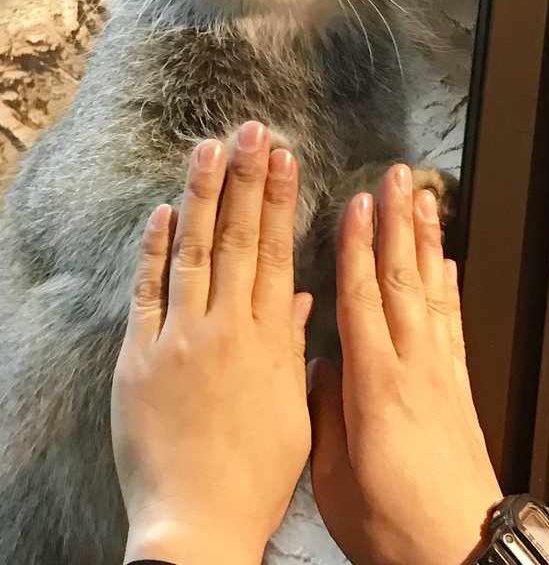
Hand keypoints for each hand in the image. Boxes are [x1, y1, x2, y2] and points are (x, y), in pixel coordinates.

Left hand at [111, 122, 311, 564]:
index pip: (278, 253)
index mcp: (270, 340)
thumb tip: (302, 296)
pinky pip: (149, 291)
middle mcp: (228, 328)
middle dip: (247, 180)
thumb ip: (293, 345)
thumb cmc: (255, 473)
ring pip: (196, 252)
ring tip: (210, 149)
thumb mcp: (292, 408)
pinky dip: (155, 250)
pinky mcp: (141, 356)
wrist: (199, 522)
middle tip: (253, 132)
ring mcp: (181, 338)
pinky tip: (164, 212)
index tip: (286, 160)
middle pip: (240, 240)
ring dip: (203, 197)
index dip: (280, 202)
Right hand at [308, 166, 501, 564]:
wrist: (461, 552)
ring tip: (426, 200)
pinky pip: (454, 322)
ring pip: (432, 290)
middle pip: (404, 279)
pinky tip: (449, 261)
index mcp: (375, 386)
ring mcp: (441, 372)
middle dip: (399, 223)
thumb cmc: (391, 522)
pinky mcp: (459, 386)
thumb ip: (328, 410)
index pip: (363, 298)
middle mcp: (413, 367)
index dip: (357, 248)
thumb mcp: (334, 476)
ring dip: (428, 240)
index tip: (356, 205)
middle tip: (398, 178)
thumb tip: (322, 363)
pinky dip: (451, 286)